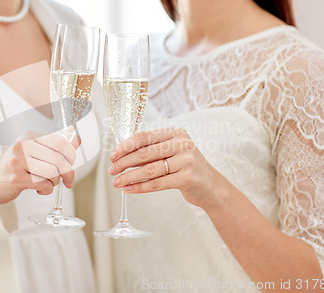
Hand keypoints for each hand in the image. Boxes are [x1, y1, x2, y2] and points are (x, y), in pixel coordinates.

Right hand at [0, 133, 79, 205]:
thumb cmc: (16, 166)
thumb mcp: (35, 152)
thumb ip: (56, 147)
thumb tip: (77, 140)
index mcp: (29, 136)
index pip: (60, 142)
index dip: (71, 155)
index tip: (71, 164)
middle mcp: (22, 145)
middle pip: (58, 159)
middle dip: (67, 173)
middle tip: (68, 180)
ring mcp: (18, 161)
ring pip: (52, 172)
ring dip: (55, 182)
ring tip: (48, 183)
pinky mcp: (16, 178)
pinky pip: (43, 184)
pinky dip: (47, 189)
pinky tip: (40, 189)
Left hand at [109, 128, 225, 208]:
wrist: (211, 187)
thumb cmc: (188, 169)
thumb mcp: (172, 153)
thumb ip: (152, 152)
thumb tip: (122, 156)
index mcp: (176, 133)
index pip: (144, 137)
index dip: (125, 146)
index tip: (113, 155)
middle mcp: (182, 144)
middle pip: (144, 153)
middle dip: (124, 162)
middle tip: (112, 171)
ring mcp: (186, 160)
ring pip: (149, 169)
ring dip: (129, 176)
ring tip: (117, 182)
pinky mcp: (188, 178)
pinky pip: (157, 183)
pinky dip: (140, 187)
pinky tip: (129, 189)